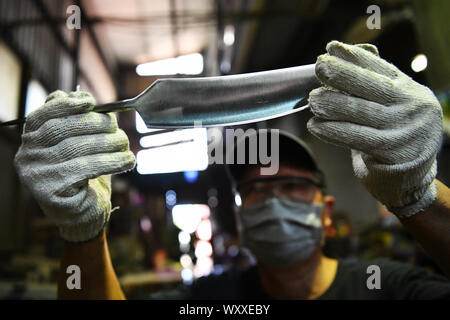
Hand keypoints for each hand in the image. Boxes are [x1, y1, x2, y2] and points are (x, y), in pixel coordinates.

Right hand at [14, 90, 134, 241]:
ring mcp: (36, 175)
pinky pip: (85, 169)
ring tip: (125, 145)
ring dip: (107, 144)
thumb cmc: (85, 176)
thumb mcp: (80, 146)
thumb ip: (77, 122)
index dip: (66, 105)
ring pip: (76, 148)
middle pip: (61, 129)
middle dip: (94, 125)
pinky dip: (111, 161)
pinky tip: (128, 161)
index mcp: (31, 141)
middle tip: (118, 130)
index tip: (91, 101)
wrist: (84, 214)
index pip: (42, 115)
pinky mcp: (50, 192)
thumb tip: (84, 96)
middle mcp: (27, 156)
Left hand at [307, 41, 442, 217]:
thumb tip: (337, 59)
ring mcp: (403, 129)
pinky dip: (332, 131)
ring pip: (360, 112)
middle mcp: (411, 106)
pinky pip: (355, 138)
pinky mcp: (392, 152)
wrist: (411, 180)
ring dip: (332, 104)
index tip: (331, 49)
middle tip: (319, 66)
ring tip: (312, 100)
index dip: (355, 57)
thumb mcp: (393, 107)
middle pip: (371, 86)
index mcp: (410, 89)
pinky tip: (314, 125)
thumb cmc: (392, 137)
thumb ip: (373, 87)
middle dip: (342, 74)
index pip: (380, 68)